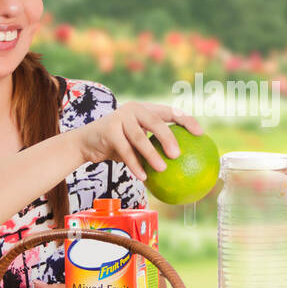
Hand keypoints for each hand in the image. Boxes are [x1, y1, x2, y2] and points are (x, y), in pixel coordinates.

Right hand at [75, 102, 202, 174]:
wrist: (86, 143)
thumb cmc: (117, 145)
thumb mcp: (136, 142)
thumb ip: (155, 146)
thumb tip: (184, 165)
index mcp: (145, 110)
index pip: (170, 111)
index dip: (186, 120)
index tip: (200, 134)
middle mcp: (134, 109)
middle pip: (156, 122)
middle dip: (169, 137)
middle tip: (178, 155)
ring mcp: (120, 118)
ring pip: (140, 138)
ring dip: (152, 155)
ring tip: (163, 169)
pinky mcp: (109, 130)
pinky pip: (125, 150)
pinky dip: (134, 164)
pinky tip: (143, 177)